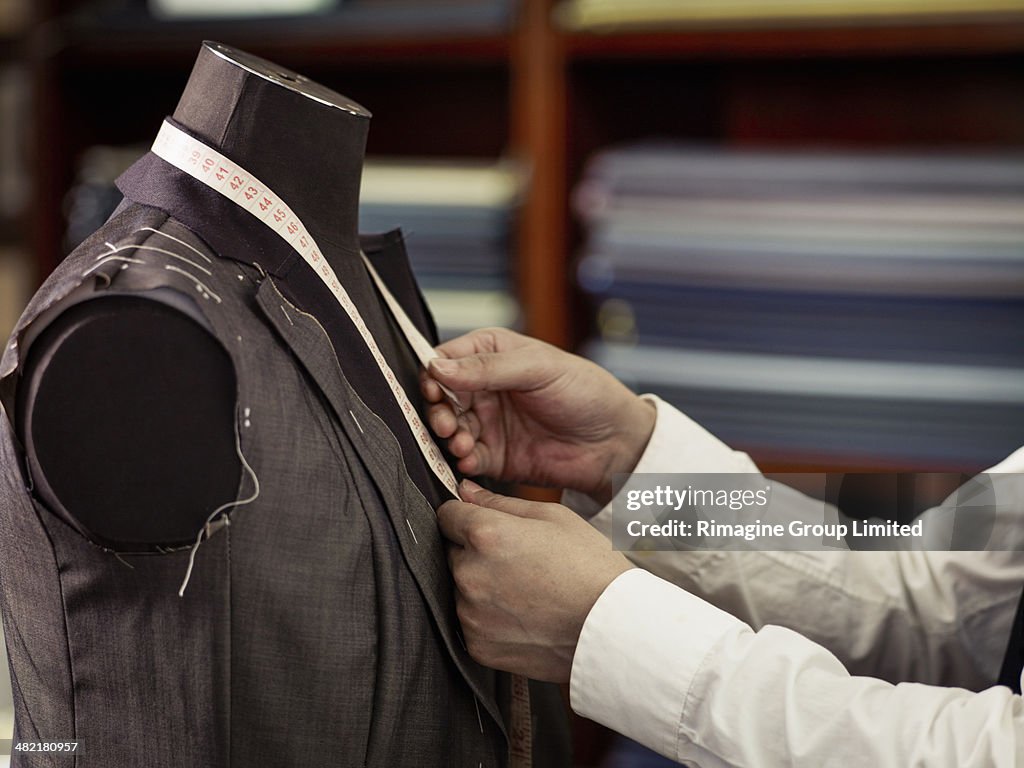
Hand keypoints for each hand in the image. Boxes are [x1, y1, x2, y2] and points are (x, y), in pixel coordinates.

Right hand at [422, 328, 655, 501]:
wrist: (614, 443)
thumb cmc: (586, 393)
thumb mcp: (538, 368)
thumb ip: (488, 367)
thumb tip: (439, 367)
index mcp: (492, 354)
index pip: (445, 358)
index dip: (433, 374)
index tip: (434, 389)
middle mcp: (484, 387)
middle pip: (441, 397)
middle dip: (438, 411)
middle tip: (447, 423)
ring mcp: (488, 422)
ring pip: (449, 429)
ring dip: (449, 437)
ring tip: (462, 443)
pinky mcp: (494, 456)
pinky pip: (466, 459)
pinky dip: (462, 461)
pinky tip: (472, 460)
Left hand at [438, 479, 632, 682]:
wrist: (613, 629)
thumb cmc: (591, 566)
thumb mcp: (552, 517)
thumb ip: (499, 502)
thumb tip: (466, 491)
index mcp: (485, 534)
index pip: (446, 515)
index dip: (466, 516)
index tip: (485, 526)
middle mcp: (469, 574)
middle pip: (451, 552)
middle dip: (473, 552)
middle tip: (517, 561)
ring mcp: (470, 614)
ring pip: (459, 588)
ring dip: (479, 585)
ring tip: (524, 590)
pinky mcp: (477, 646)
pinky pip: (469, 622)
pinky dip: (487, 617)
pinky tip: (522, 614)